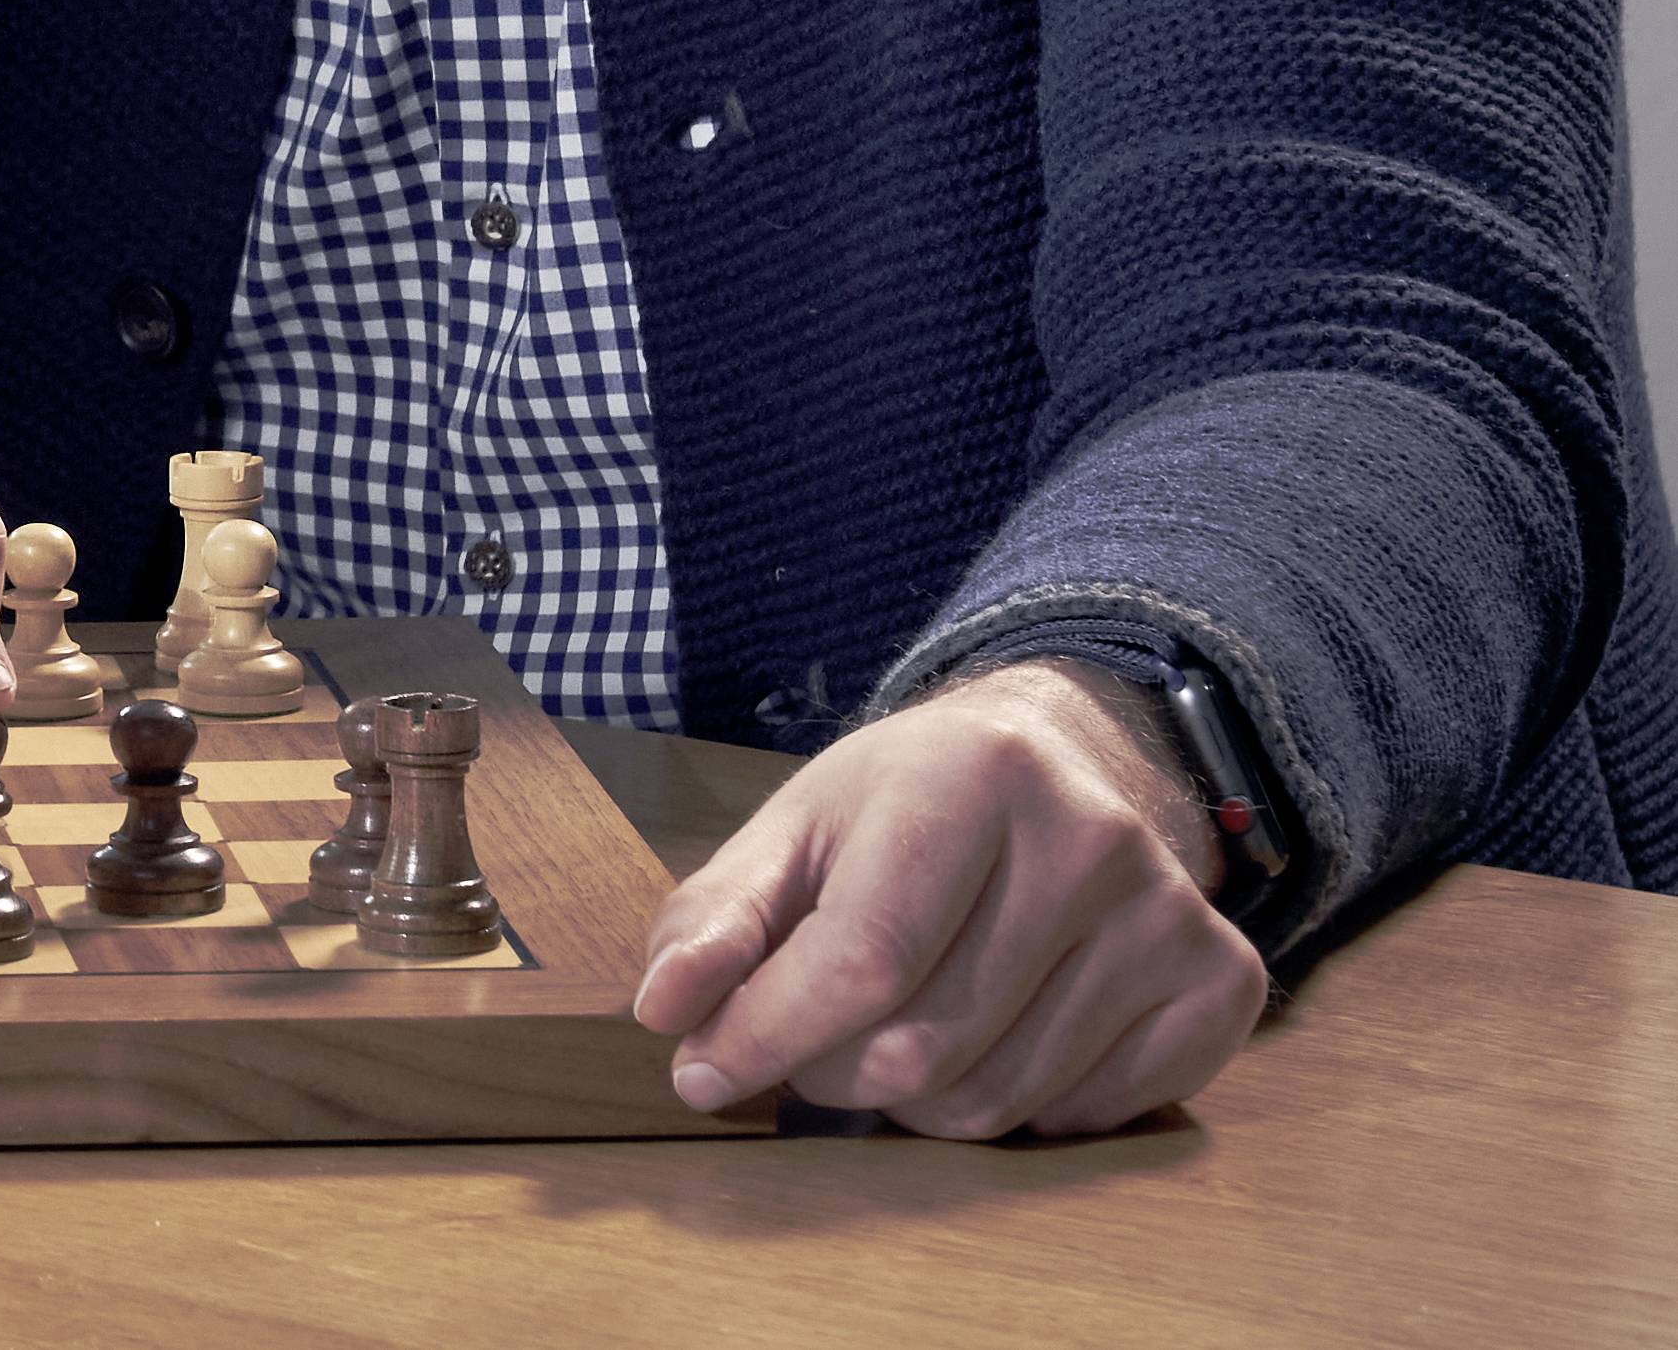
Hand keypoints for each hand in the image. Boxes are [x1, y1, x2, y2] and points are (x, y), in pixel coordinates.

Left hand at [634, 659, 1270, 1137]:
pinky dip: (1018, 1108)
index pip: (859, 960)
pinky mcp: (1221, 982)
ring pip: (997, 1100)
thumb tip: (661, 1010)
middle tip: (816, 1037)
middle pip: (923, 1045)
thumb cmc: (906, 808)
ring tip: (903, 1030)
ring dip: (917, 1099)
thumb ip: (716, 915)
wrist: (1061, 766)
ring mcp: (1169, 913)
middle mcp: (1090, 836)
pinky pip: (1084, 1118)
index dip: (765, 1036)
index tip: (699, 1076)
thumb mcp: (798, 828)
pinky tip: (1000, 1034)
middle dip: (834, 1071)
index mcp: (972, 772)